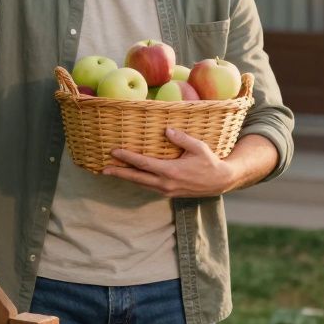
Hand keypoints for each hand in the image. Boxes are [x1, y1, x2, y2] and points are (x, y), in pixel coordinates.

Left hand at [102, 128, 236, 197]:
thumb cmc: (210, 162)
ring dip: (126, 178)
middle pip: (137, 178)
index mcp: (171, 171)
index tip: (114, 151)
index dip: (127, 158)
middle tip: (103, 169)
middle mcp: (166, 183)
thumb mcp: (199, 147)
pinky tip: (130, 176)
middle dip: (119, 173)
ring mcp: (166, 190)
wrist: (220, 182)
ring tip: (112, 172)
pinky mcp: (169, 193)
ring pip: (141, 184)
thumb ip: (182, 138)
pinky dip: (137, 181)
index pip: (143, 164)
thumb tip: (166, 130)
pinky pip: (148, 187)